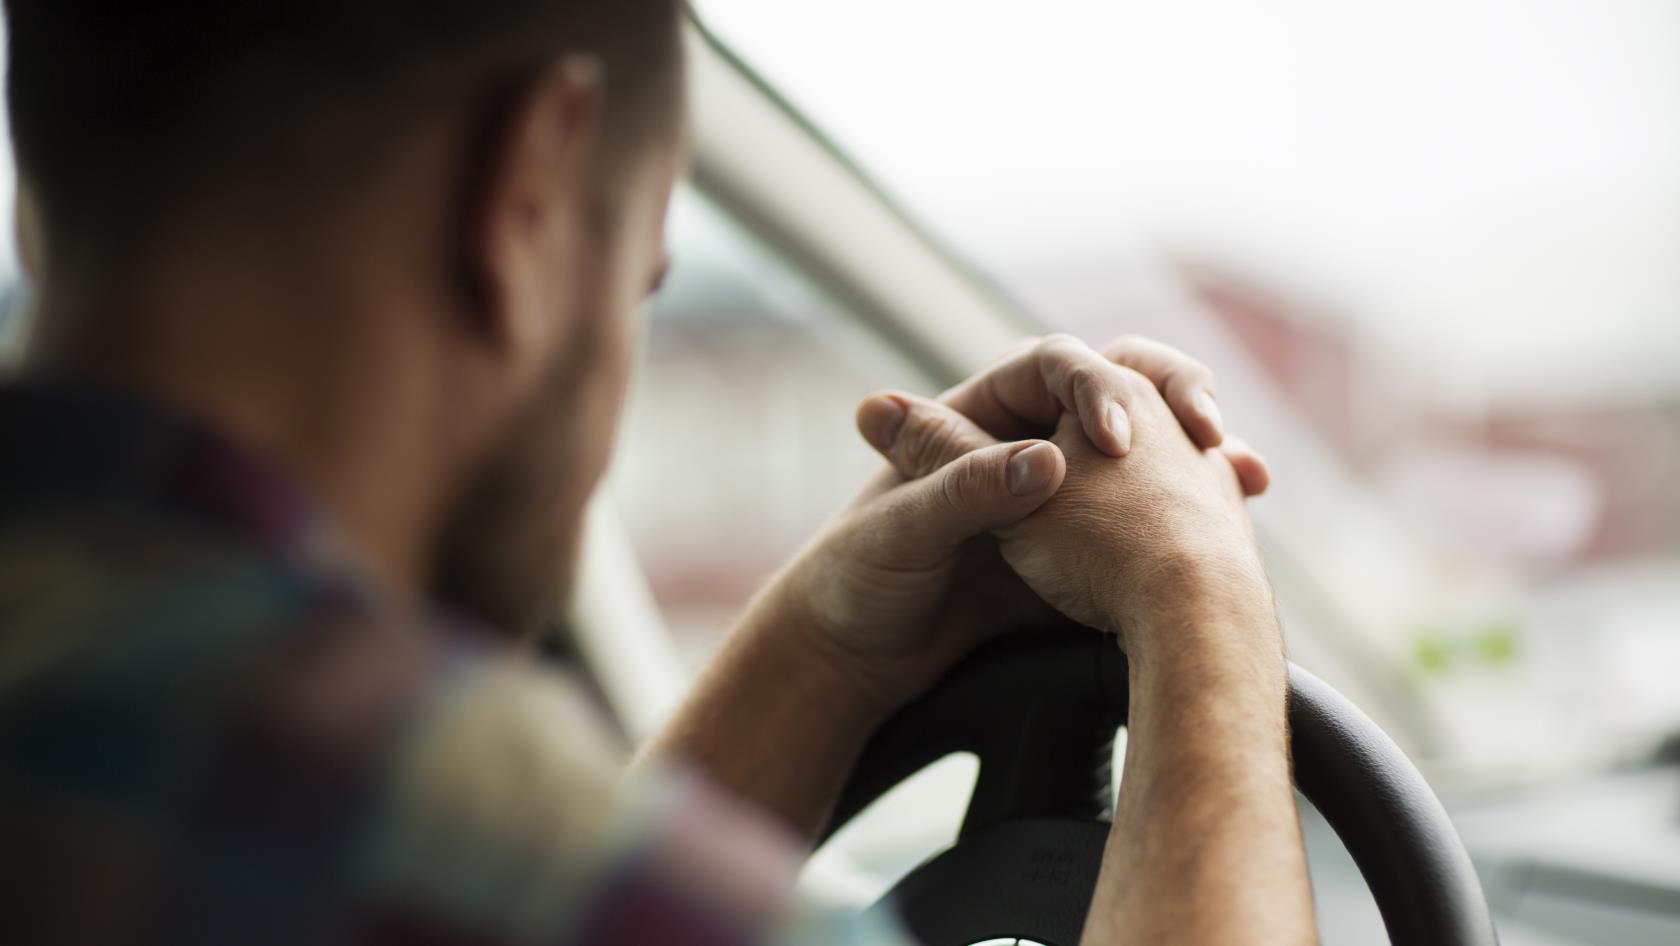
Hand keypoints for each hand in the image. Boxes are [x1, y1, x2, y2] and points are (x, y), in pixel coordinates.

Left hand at [751, 335, 1268, 714]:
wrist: (860, 657)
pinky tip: (1228, 526)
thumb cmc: (862, 582)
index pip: (1053, 365)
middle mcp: (1023, 445)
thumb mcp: (907, 532)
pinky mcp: (1077, 551)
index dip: (1089, 386)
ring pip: (1144, 454)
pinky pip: (1149, 520)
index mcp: (974, 418)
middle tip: (1206, 432)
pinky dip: (1192, 522)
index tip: (1112, 437)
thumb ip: (966, 490)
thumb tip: (1042, 459)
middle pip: (1115, 395)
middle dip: (1171, 402)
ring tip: (1241, 475)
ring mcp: (1058, 495)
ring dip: (1196, 458)